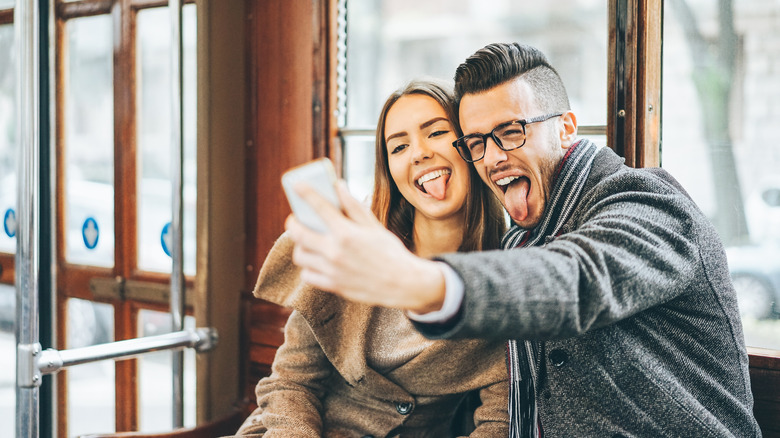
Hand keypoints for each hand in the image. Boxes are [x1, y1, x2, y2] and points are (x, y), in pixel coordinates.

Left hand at [285, 181, 445, 312]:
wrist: (402, 283)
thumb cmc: (390, 251)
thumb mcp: (374, 225)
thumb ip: (354, 206)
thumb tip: (339, 187)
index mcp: (347, 233)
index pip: (320, 207)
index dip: (306, 193)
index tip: (297, 185)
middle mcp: (336, 251)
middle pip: (299, 234)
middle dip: (293, 224)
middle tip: (295, 220)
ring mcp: (332, 270)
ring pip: (301, 256)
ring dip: (300, 246)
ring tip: (307, 241)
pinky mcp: (333, 286)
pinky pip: (307, 275)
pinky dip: (308, 267)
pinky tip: (316, 261)